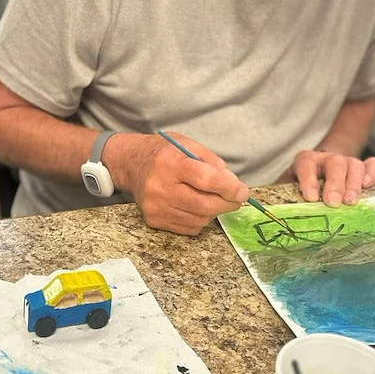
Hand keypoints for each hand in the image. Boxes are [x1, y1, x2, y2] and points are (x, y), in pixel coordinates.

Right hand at [104, 132, 248, 235]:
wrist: (132, 164)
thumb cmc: (164, 153)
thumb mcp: (189, 146)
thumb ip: (213, 164)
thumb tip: (234, 186)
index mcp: (170, 163)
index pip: (205, 179)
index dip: (228, 188)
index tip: (242, 191)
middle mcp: (160, 187)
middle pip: (204, 205)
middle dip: (227, 204)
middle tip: (235, 198)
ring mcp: (155, 207)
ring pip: (199, 219)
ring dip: (213, 211)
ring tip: (210, 197)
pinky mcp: (154, 220)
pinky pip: (189, 227)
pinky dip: (200, 218)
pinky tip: (195, 205)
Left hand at [292, 149, 374, 206]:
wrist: (318, 172)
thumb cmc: (300, 186)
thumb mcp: (287, 188)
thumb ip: (284, 198)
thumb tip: (279, 216)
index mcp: (306, 161)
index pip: (306, 164)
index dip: (308, 179)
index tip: (311, 198)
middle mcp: (326, 159)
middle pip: (335, 163)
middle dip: (335, 184)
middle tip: (333, 203)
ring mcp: (345, 162)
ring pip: (354, 164)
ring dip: (354, 183)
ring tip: (351, 202)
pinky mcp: (360, 169)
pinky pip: (370, 165)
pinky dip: (372, 173)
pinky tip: (368, 186)